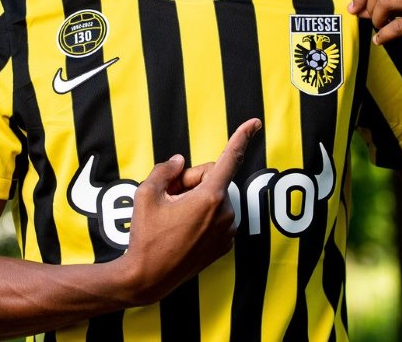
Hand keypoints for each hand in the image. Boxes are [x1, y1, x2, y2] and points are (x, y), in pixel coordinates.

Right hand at [123, 118, 261, 304]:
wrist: (147, 279)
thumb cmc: (146, 236)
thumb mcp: (146, 193)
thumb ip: (166, 169)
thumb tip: (180, 163)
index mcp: (209, 198)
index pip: (229, 159)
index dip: (242, 137)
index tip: (255, 123)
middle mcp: (225, 214)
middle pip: (212, 177)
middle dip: (190, 181)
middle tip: (169, 198)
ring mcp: (227, 231)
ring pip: (213, 197)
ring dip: (194, 199)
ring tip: (173, 217)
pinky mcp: (224, 244)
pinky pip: (215, 215)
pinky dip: (201, 215)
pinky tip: (182, 229)